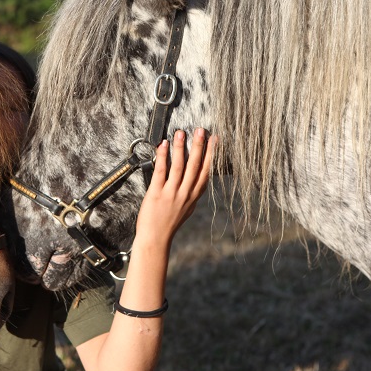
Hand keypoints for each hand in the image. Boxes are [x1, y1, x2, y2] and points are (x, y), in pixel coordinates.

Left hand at [135, 128, 216, 243]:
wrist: (155, 239)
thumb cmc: (168, 224)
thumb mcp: (186, 209)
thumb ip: (191, 193)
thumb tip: (197, 180)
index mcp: (193, 197)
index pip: (205, 172)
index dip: (211, 155)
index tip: (215, 140)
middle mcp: (185, 194)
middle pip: (195, 166)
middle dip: (199, 147)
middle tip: (202, 130)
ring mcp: (172, 194)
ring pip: (179, 167)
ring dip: (181, 148)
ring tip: (182, 133)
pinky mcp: (157, 194)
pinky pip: (161, 172)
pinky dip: (162, 157)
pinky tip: (163, 145)